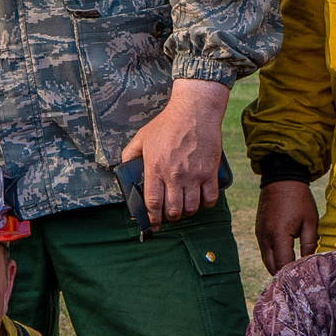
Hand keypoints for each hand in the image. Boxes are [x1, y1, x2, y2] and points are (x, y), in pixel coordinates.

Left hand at [119, 79, 230, 223]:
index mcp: (155, 168)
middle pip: (173, 210)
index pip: (152, 203)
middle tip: (168, 214)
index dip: (152, 219)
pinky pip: (210, 199)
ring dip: (186, 212)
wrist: (195, 111)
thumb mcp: (142, 137)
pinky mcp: (210, 173)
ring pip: (191, 208)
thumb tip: (125, 170)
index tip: (152, 225)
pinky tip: (200, 200)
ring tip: (183, 207)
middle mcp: (174, 175)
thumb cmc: (167, 123)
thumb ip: (130, 155)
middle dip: (169, 217)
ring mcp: (194, 175)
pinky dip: (205, 204)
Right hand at [256, 181, 320, 273]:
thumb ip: (310, 245)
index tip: (305, 280)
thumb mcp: (310, 222)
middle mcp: (265, 237)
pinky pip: (264, 251)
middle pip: (272, 267)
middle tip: (299, 280)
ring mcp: (259, 234)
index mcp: (279, 236)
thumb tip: (309, 262)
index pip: (284, 265)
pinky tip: (284, 258)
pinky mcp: (258, 230)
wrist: (281, 178)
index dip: (293, 275)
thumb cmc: (299, 199)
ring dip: (278, 267)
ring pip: (266, 260)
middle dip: (284, 275)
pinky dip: (273, 258)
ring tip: (293, 272)